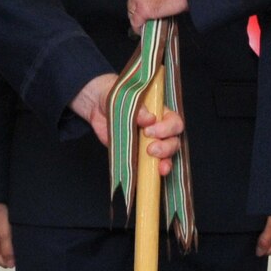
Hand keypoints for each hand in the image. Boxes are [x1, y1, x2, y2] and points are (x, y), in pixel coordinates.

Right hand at [0, 204, 14, 268]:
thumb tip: (10, 265)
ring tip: (12, 236)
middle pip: (1, 257)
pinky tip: (9, 234)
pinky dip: (6, 241)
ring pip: (1, 250)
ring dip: (8, 246)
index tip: (18, 250)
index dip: (12, 259)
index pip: (2, 262)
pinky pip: (0, 243)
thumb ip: (7, 251)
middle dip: (10, 252)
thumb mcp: (5, 235)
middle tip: (15, 241)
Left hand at [70, 73, 184, 171]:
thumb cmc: (114, 96)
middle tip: (151, 149)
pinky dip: (154, 170)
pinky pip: (151, 164)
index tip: (149, 130)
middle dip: (166, 147)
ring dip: (165, 160)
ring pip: (167, 154)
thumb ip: (136, 108)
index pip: (173, 121)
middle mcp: (159, 127)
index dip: (166, 128)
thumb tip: (150, 118)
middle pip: (174, 140)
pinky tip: (155, 174)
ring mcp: (150, 142)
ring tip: (157, 165)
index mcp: (160, 111)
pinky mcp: (139, 154)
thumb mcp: (123, 97)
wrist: (96, 105)